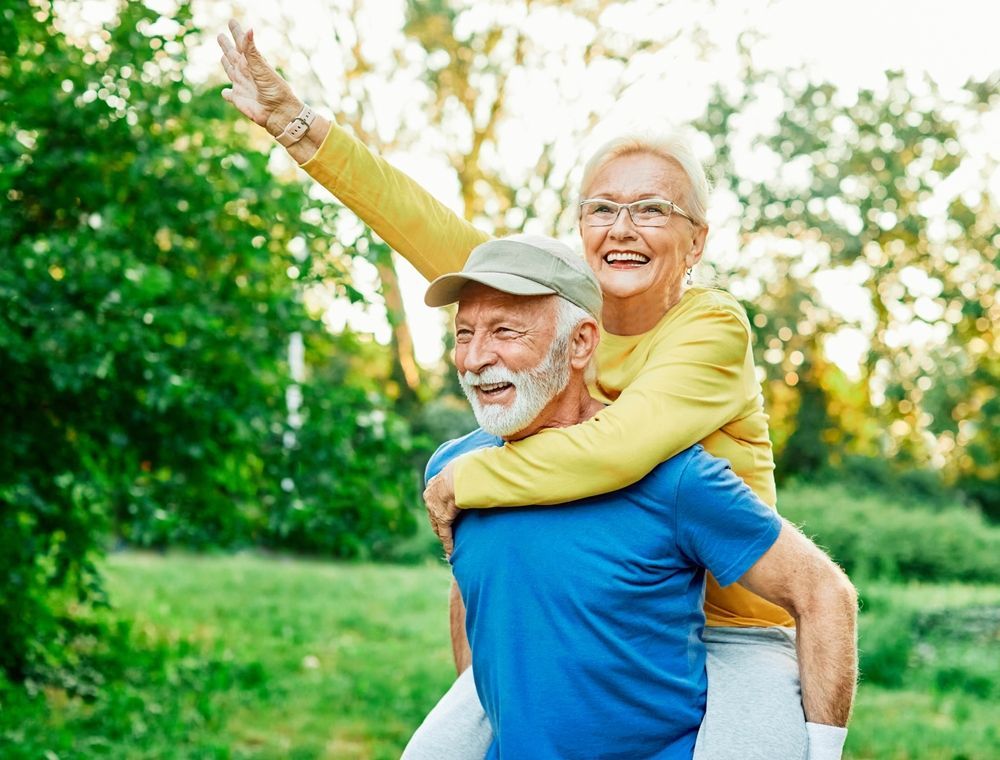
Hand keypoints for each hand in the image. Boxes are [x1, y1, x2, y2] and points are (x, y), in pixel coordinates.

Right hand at [217, 20, 299, 135]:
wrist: (278, 112)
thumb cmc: (274, 90)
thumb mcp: (261, 68)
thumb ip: (252, 51)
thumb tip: (249, 30)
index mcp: (251, 61)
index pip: (241, 43)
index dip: (236, 32)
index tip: (232, 21)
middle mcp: (245, 71)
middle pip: (231, 55)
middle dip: (226, 45)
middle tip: (220, 36)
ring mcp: (240, 85)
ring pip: (229, 70)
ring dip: (225, 63)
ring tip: (223, 57)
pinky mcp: (237, 98)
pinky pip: (229, 95)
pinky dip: (226, 93)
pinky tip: (226, 92)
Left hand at [423, 462, 459, 555]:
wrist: (461, 475)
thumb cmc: (467, 468)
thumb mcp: (464, 469)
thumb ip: (467, 474)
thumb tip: (481, 470)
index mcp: (435, 483)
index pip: (435, 500)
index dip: (439, 508)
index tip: (445, 514)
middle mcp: (431, 496)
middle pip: (433, 514)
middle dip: (439, 524)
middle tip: (445, 533)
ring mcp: (435, 508)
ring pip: (438, 525)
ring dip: (443, 535)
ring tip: (449, 544)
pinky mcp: (442, 518)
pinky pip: (445, 533)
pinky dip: (448, 543)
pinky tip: (451, 552)